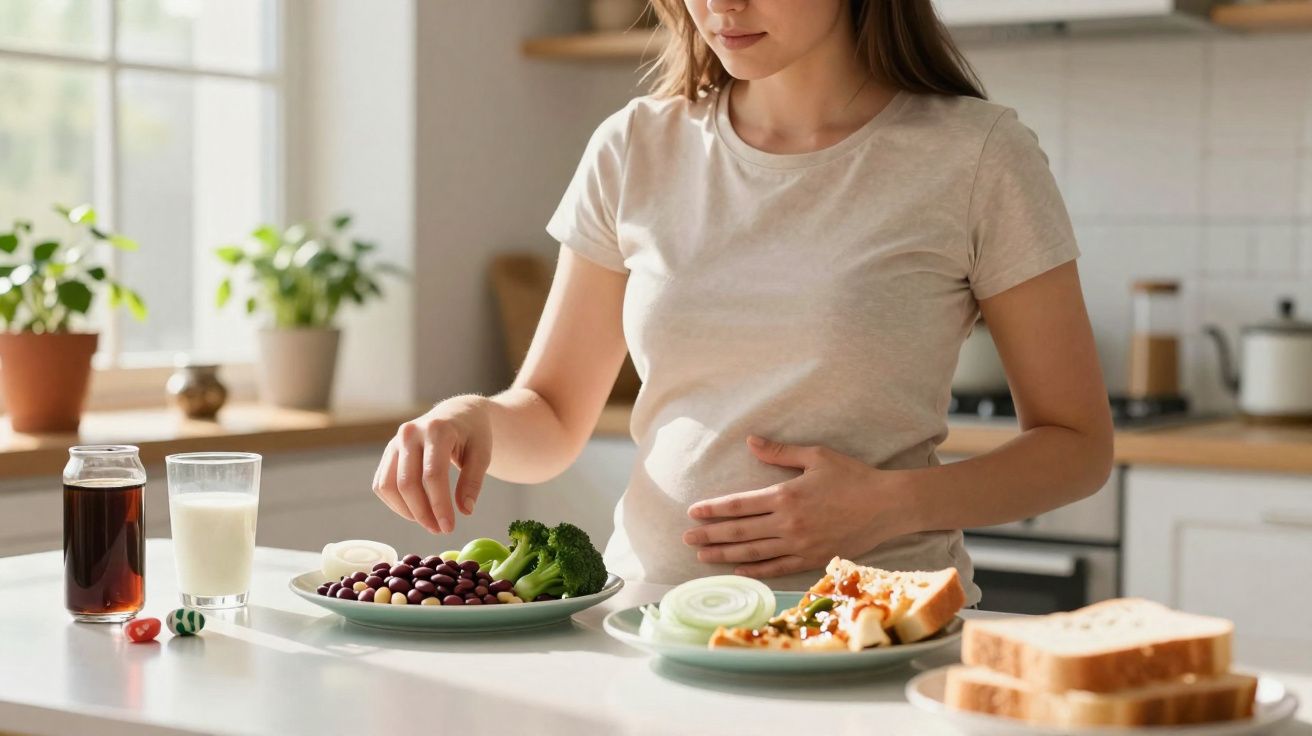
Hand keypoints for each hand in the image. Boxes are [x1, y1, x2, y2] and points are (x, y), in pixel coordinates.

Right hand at [372, 396, 491, 534]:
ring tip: (429, 522)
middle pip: (408, 483)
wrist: (458, 414)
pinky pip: (383, 484)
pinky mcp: (388, 452)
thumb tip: (465, 511)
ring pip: (389, 486)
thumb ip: (473, 481)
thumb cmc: (472, 435)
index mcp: (437, 430)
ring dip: (407, 511)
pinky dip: (396, 503)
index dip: (439, 505)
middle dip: (423, 513)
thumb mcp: (482, 454)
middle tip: (440, 530)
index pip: (433, 475)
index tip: (449, 528)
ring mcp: (395, 442)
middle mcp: (410, 433)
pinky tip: (416, 511)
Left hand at [682, 436, 916, 577]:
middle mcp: (789, 524)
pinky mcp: (813, 559)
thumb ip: (780, 452)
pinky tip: (739, 569)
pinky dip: (756, 570)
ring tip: (702, 556)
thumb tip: (750, 441)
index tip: (693, 512)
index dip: (714, 510)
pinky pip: (778, 568)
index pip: (739, 505)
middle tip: (686, 538)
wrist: (888, 506)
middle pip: (740, 532)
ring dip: (725, 555)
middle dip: (710, 535)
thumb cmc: (853, 476)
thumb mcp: (816, 456)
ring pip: (754, 553)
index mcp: (786, 496)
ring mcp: (800, 545)